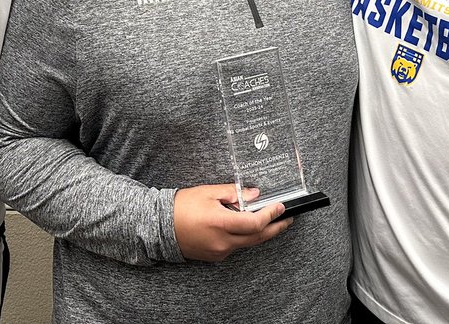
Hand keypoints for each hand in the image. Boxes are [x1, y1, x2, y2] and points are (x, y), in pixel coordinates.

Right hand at [173, 184, 289, 261]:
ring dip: (261, 233)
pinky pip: (236, 247)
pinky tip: (247, 227)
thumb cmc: (182, 206)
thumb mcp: (208, 192)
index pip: (254, 223)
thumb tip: (254, 194)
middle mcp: (222, 242)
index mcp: (220, 223)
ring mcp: (219, 252)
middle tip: (288, 219)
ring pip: (248, 244)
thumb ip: (234, 193)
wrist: (160, 226)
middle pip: (257, 238)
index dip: (270, 215)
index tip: (281, 207)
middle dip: (275, 228)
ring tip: (272, 221)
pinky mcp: (216, 256)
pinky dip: (245, 237)